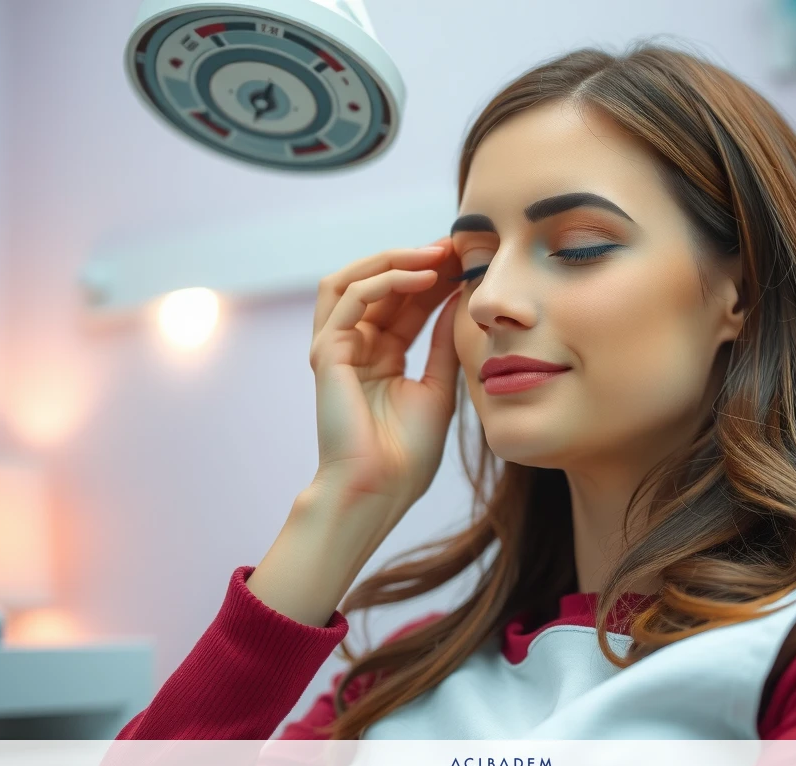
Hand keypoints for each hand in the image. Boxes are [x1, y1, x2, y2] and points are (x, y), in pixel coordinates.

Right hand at [308, 237, 463, 522]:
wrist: (380, 491)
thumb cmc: (407, 454)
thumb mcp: (438, 388)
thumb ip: (442, 345)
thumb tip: (459, 303)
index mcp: (380, 356)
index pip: (404, 302)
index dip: (434, 277)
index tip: (468, 259)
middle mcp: (354, 346)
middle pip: (380, 284)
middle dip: (418, 260)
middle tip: (456, 244)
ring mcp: (336, 348)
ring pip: (353, 280)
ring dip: (394, 260)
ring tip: (436, 254)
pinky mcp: (327, 353)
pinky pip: (351, 299)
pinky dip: (385, 280)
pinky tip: (421, 277)